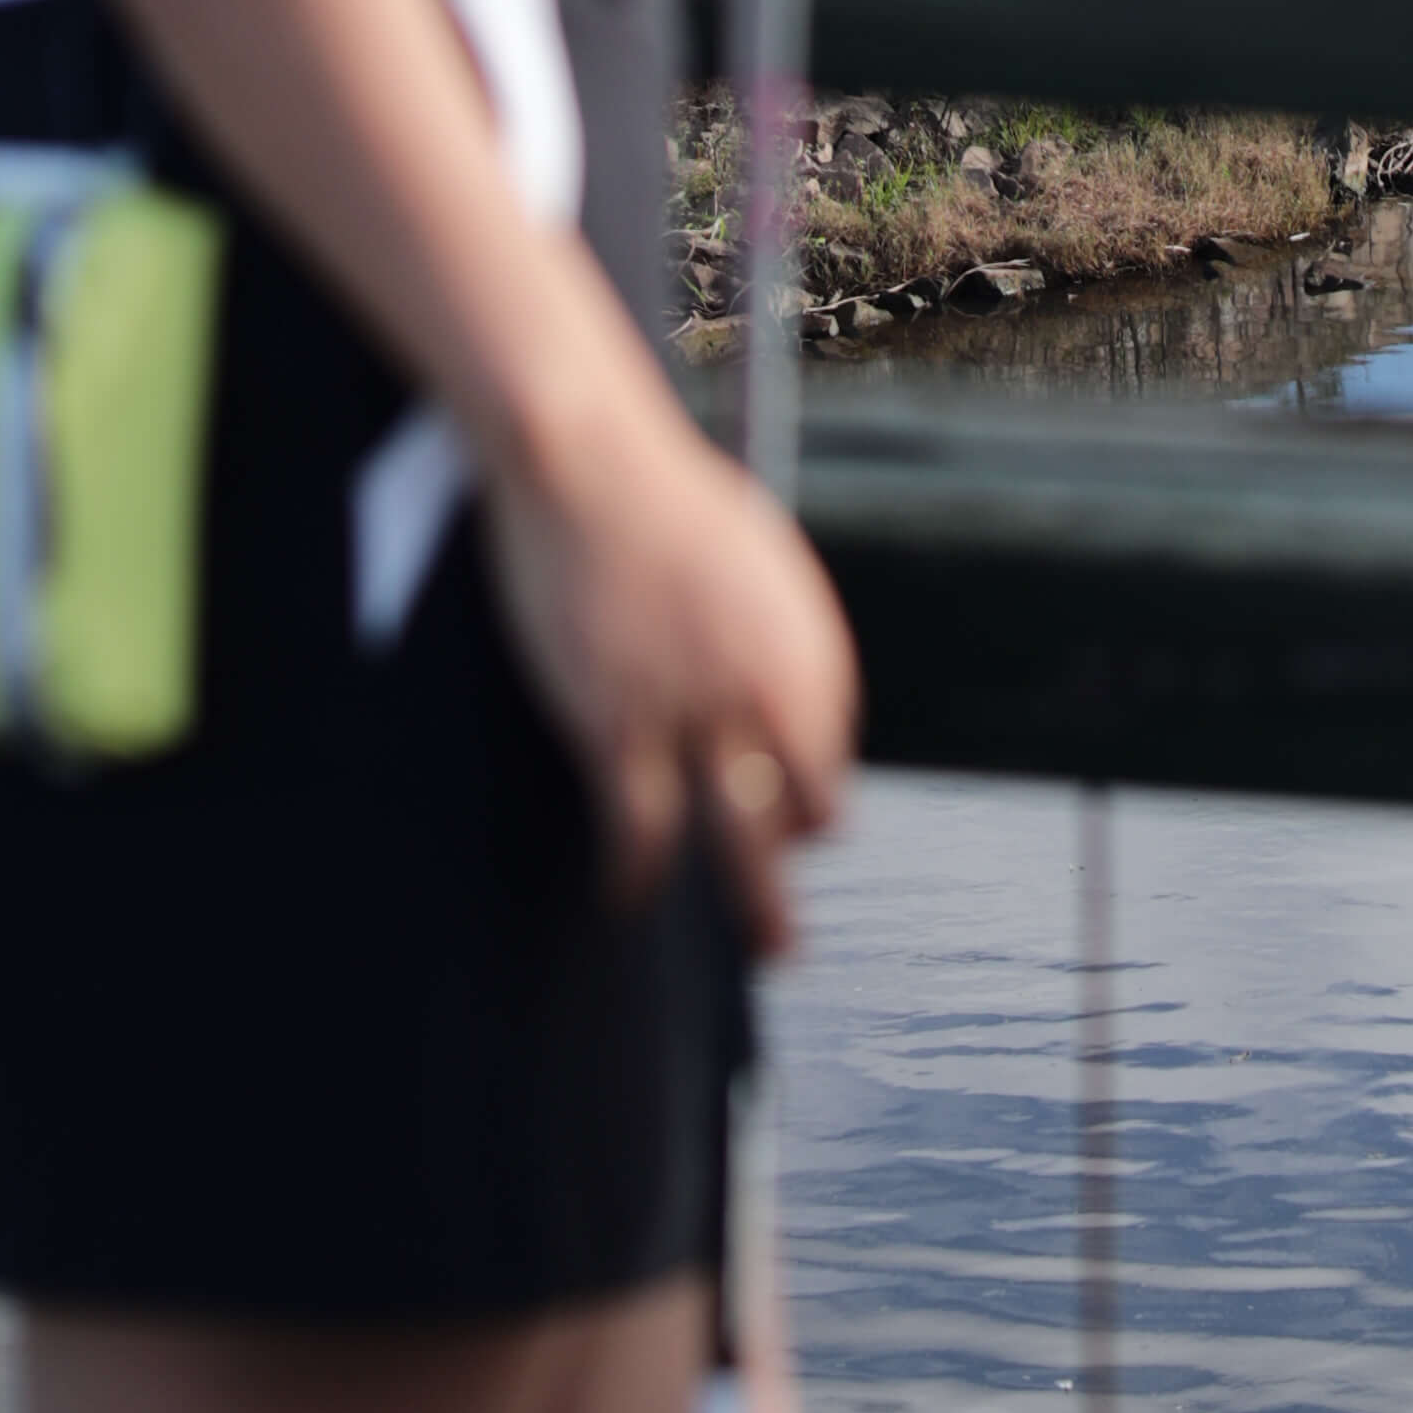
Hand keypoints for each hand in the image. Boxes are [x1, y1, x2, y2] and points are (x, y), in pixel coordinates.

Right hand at [479, 357, 858, 952]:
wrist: (589, 460)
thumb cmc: (662, 497)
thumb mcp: (750, 567)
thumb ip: (764, 644)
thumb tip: (760, 711)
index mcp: (804, 646)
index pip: (823, 759)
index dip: (804, 801)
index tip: (783, 828)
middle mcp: (765, 688)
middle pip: (798, 813)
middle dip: (787, 882)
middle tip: (780, 946)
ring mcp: (692, 711)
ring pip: (732, 839)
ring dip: (744, 909)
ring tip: (742, 952)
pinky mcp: (616, 721)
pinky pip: (637, 826)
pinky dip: (635, 874)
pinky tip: (627, 898)